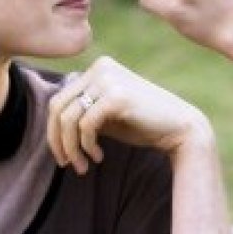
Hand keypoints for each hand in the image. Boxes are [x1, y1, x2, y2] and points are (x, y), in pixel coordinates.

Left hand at [46, 55, 210, 173]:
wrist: (180, 128)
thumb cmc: (143, 124)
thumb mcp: (106, 115)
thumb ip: (83, 112)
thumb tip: (52, 125)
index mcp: (99, 68)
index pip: (60, 99)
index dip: (54, 131)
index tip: (65, 156)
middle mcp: (101, 67)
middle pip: (57, 106)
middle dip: (57, 140)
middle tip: (68, 164)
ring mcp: (109, 79)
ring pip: (68, 117)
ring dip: (71, 148)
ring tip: (83, 166)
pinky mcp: (117, 96)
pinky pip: (85, 124)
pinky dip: (86, 145)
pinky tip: (99, 156)